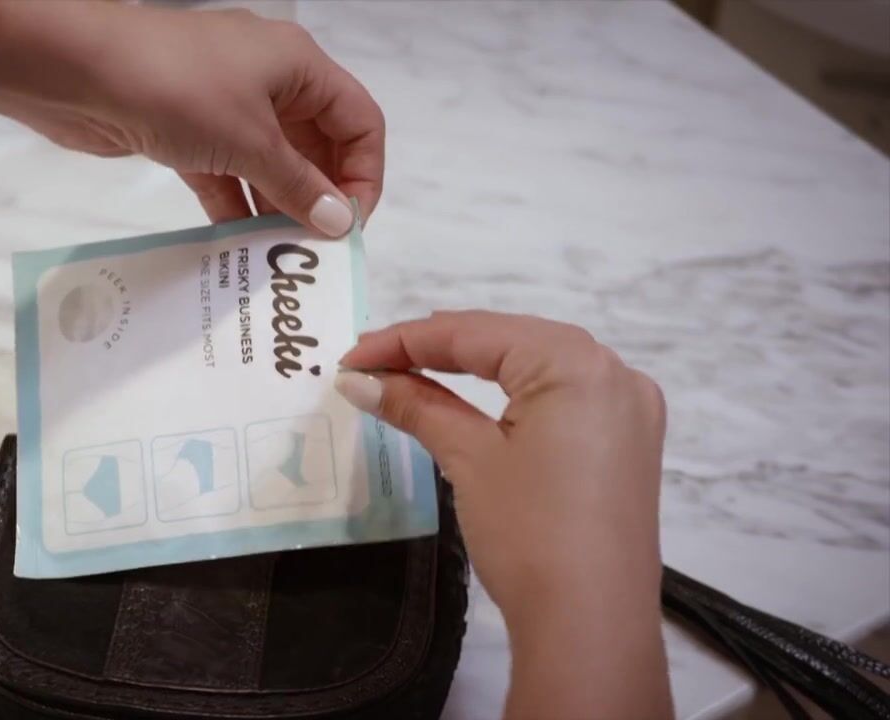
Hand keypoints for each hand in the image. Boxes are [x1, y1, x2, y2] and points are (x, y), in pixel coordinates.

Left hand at [0, 3, 383, 236]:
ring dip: (277, 208)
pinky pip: (227, 175)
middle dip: (320, 197)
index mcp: (298, 65)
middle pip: (317, 146)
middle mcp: (268, 81)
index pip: (359, 121)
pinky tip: (239, 247)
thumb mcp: (250, 140)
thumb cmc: (174, 85)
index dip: (364, 174)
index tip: (349, 225)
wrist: (75, 70)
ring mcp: (224, 106)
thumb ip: (298, 185)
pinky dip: (235, 208)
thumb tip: (341, 222)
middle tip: (316, 250)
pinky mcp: (186, 133)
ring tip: (279, 257)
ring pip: (269, 165)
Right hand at [335, 310, 672, 719]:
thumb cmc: (530, 534)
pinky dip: (512, 396)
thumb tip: (360, 380)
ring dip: (473, 369)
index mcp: (577, 362)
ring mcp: (628, 409)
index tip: (350, 357)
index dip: (405, 340)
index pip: (475, 333)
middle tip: (373, 363)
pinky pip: (561, 398)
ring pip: (535, 367)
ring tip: (409, 373)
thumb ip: (416, 406)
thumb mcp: (469, 459)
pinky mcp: (627, 444)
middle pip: (508, 341)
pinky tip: (473, 401)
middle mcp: (614, 372)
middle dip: (438, 350)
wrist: (590, 624)